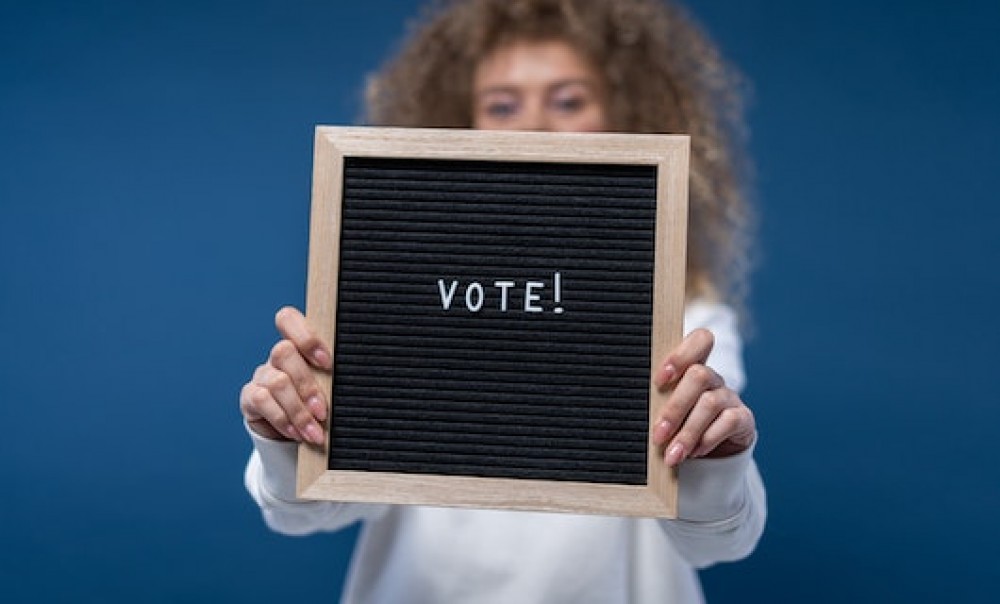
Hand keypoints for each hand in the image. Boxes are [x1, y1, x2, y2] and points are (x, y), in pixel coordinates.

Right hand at [239, 306, 331, 444]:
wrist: (294, 432)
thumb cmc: (318, 403)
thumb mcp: (327, 387)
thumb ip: (332, 377)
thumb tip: (356, 381)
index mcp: (298, 345)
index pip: (288, 319)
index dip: (305, 336)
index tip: (327, 362)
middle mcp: (277, 357)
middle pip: (283, 352)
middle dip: (307, 385)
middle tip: (323, 412)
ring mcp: (262, 375)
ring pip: (277, 382)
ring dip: (299, 411)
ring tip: (315, 433)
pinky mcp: (250, 397)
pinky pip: (263, 401)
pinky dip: (283, 420)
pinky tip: (297, 434)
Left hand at [651, 329, 755, 466]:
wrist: (711, 454)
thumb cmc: (678, 426)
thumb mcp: (665, 411)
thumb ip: (656, 402)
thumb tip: (629, 408)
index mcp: (692, 368)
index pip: (699, 340)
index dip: (680, 355)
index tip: (659, 380)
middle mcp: (713, 378)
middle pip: (699, 375)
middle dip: (675, 408)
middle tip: (658, 435)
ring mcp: (730, 396)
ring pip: (710, 403)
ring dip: (687, 432)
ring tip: (672, 455)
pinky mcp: (743, 418)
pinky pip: (728, 422)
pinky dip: (708, 439)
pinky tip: (695, 453)